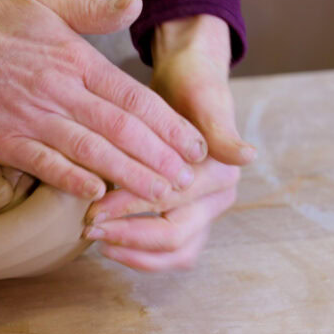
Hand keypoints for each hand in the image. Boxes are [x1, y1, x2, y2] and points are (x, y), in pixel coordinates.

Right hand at [0, 0, 208, 201]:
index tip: (196, 145)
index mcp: (75, 60)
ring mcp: (30, 118)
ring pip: (90, 151)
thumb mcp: (48, 4)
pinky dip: (72, 180)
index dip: (169, 125)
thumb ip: (95, 11)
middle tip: (188, 178)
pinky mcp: (3, 141)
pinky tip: (98, 194)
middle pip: (120, 129)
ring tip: (160, 193)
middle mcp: (58, 90)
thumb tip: (137, 5)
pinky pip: (44, 164)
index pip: (134, 97)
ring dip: (129, 175)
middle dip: (159, 156)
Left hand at [85, 14, 253, 270]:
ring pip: (175, 252)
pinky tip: (109, 244)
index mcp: (221, 174)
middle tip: (87, 228)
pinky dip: (140, 252)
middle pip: (174, 236)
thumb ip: (220, 129)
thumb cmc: (192, 86)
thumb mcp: (204, 97)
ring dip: (135, 253)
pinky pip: (169, 250)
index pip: (171, 201)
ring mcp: (206, 212)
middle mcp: (218, 199)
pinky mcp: (190, 218)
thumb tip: (247, 156)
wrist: (191, 81)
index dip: (130, 208)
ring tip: (97, 242)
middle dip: (127, 235)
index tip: (92, 208)